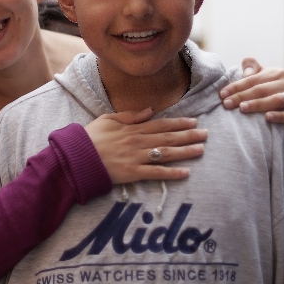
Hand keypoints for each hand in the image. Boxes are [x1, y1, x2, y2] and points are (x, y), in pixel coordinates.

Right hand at [84, 108, 206, 183]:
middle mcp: (138, 141)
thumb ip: (130, 115)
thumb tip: (150, 110)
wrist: (76, 158)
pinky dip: (172, 173)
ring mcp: (136, 157)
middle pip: (168, 137)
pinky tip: (186, 173)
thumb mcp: (108, 119)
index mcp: (132, 128)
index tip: (194, 121)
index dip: (179, 123)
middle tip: (206, 134)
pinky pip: (156, 173)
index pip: (161, 124)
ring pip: (166, 153)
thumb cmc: (90, 138)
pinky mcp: (133, 173)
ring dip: (185, 151)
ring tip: (201, 150)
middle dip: (189, 135)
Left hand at [219, 57, 283, 123]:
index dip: (236, 87)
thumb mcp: (260, 78)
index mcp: (278, 73)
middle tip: (227, 104)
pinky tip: (267, 118)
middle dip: (242, 96)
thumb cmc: (267, 92)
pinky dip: (280, 116)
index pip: (253, 79)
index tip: (222, 94)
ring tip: (242, 108)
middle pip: (262, 90)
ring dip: (258, 104)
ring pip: (276, 100)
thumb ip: (252, 68)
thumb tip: (247, 67)